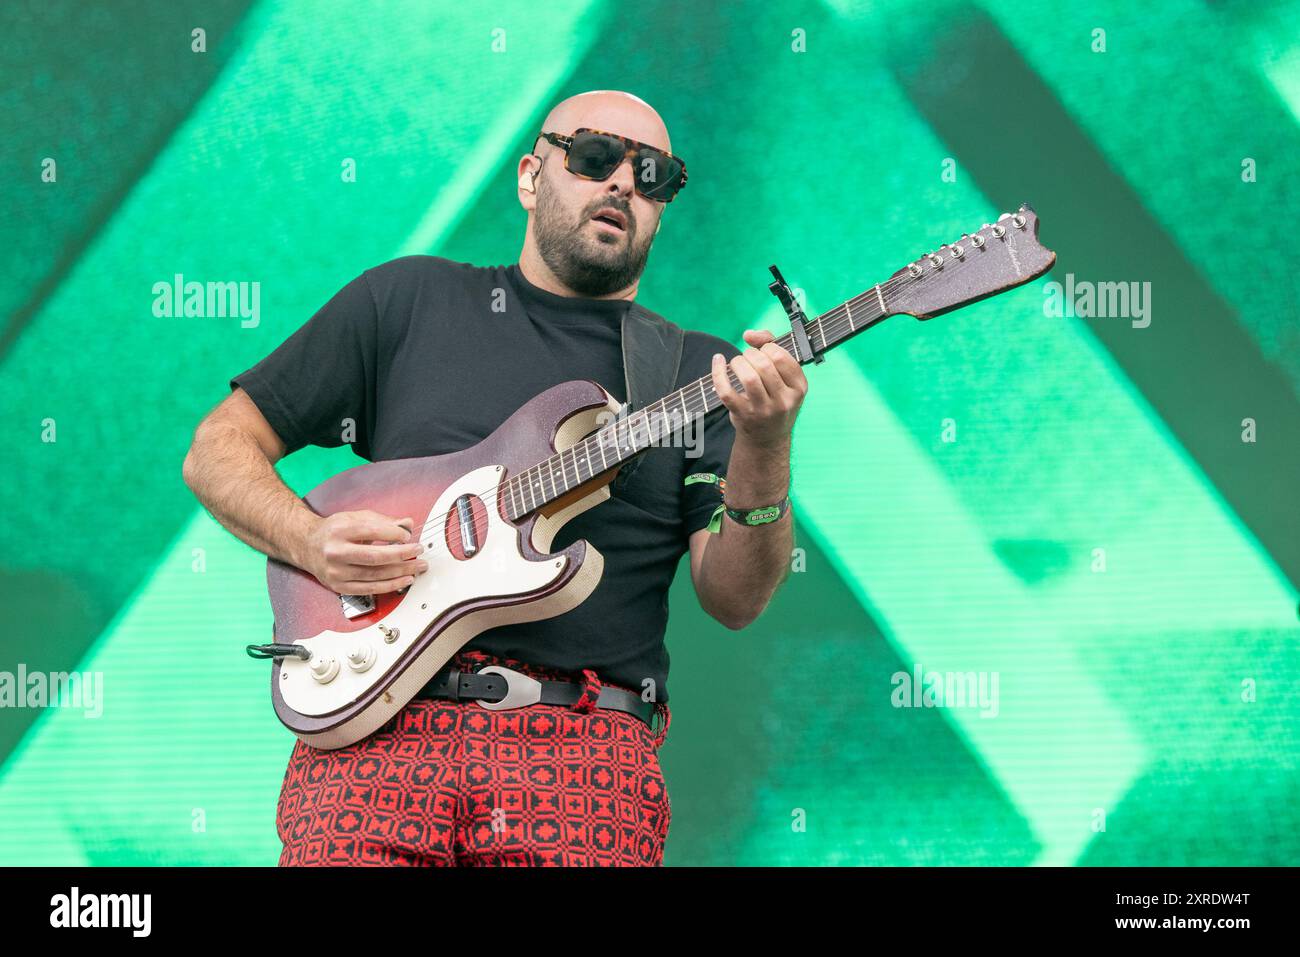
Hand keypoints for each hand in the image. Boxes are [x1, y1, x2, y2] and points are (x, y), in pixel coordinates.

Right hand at [300, 510, 428, 594]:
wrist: (306, 545)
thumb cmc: (333, 531)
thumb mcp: (355, 518)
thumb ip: (382, 521)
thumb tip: (407, 524)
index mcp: (340, 531)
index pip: (371, 531)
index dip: (393, 533)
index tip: (408, 535)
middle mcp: (336, 552)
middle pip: (375, 556)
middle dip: (402, 554)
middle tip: (418, 551)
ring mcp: (336, 572)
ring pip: (375, 575)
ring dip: (401, 572)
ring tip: (417, 566)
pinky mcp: (339, 586)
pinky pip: (369, 589)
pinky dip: (390, 585)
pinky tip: (404, 580)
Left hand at [711, 329, 807, 448]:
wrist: (767, 438)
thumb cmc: (775, 400)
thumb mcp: (785, 378)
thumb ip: (771, 347)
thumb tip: (749, 334)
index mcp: (799, 388)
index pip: (781, 357)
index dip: (767, 347)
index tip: (763, 351)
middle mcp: (784, 401)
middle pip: (763, 365)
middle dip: (750, 354)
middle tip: (748, 358)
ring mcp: (763, 410)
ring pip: (748, 377)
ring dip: (738, 362)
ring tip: (737, 363)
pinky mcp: (743, 415)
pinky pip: (726, 391)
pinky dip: (718, 372)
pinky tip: (718, 361)